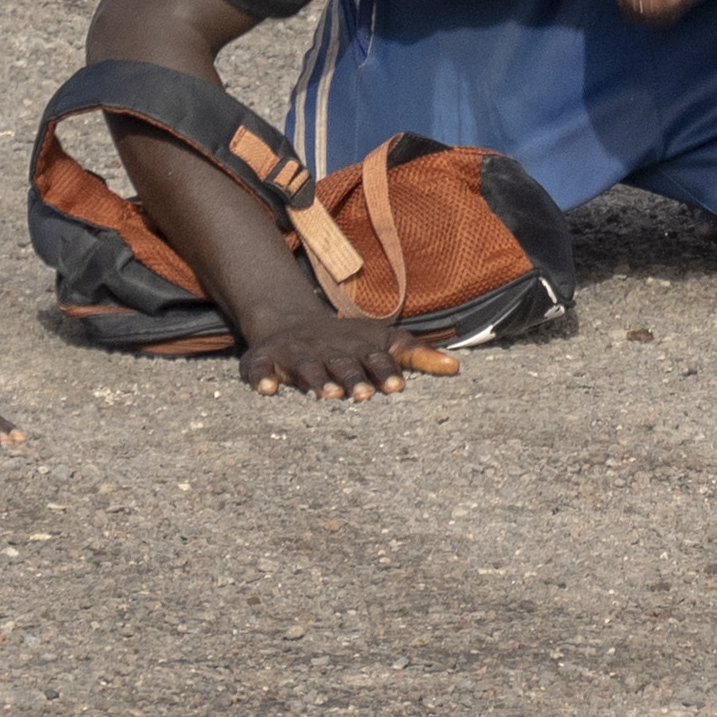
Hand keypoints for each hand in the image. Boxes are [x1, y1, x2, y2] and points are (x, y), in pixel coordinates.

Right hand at [236, 303, 457, 400]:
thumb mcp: (384, 340)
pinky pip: (258, 370)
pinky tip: (266, 390)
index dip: (384, 372)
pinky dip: (260, 379)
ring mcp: (296, 355)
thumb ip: (419, 354)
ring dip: (315, 380)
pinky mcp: (264, 361)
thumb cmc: (348, 341)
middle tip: (362, 395)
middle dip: (353, 378)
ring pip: (306, 368)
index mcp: (356, 349)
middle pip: (342, 365)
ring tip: (325, 394)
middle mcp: (327, 351)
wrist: (291, 321)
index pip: (375, 360)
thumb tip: (458, 367)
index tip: (397, 387)